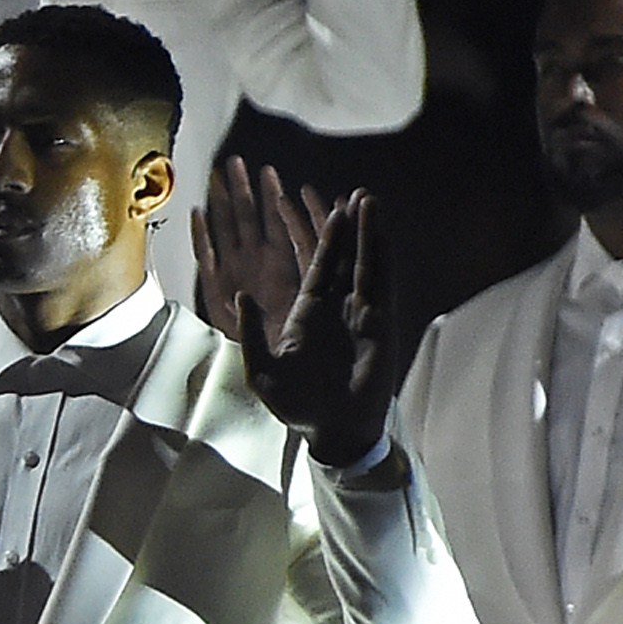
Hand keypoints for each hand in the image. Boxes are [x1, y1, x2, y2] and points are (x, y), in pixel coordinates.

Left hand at [202, 157, 404, 465]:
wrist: (331, 429)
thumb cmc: (296, 405)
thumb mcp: (262, 370)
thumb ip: (251, 333)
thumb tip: (239, 297)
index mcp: (306, 313)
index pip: (316, 266)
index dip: (321, 238)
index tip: (325, 208)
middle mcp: (335, 308)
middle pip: (345, 257)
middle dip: (349, 226)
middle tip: (355, 194)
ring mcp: (359, 313)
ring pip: (365, 264)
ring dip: (368, 234)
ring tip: (370, 201)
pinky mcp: (379, 325)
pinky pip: (381, 285)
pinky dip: (382, 260)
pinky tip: (383, 236)